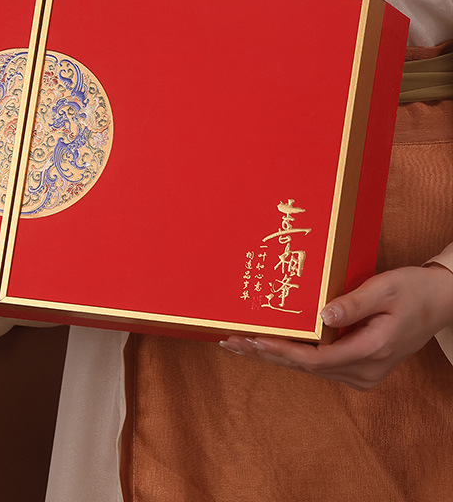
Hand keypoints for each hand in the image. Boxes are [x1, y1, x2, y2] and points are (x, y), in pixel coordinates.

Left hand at [219, 264, 452, 389]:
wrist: (441, 301)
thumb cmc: (413, 290)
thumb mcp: (384, 288)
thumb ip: (353, 303)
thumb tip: (321, 315)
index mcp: (372, 351)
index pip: (316, 359)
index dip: (282, 351)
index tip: (254, 340)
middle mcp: (366, 371)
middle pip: (307, 367)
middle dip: (267, 355)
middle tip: (231, 343)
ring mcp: (363, 373)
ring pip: (310, 368)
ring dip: (275, 356)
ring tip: (240, 344)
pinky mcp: (358, 366)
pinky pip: (318, 363)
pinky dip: (291, 355)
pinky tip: (268, 346)